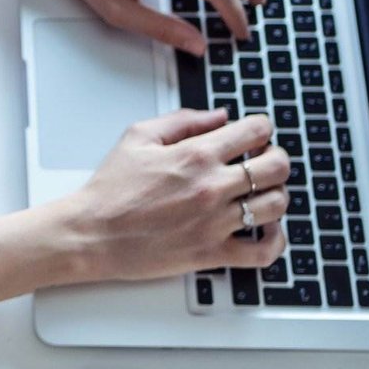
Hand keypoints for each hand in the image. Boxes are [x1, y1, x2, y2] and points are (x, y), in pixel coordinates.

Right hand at [64, 108, 287, 280]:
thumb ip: (182, 120)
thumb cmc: (109, 188)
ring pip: (277, 204)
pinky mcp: (212, 253)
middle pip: (277, 166)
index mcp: (194, 155)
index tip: (256, 134)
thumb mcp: (137, 136)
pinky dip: (275, 240)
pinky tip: (265, 229)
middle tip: (263, 161)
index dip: (262, 128)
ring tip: (261, 192)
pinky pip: (264, 251)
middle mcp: (211, 186)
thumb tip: (219, 115)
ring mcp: (215, 222)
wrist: (91, 233)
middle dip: (275, 158)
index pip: (256, 131)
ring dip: (275, 194)